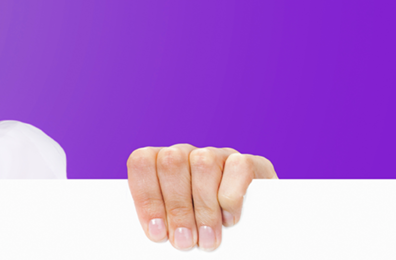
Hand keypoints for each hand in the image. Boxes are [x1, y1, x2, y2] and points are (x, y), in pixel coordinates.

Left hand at [127, 144, 275, 251]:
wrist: (253, 228)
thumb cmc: (200, 229)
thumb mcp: (177, 224)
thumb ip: (163, 221)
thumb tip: (156, 234)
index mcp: (160, 162)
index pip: (142, 162)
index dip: (147, 197)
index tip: (157, 232)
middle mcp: (187, 153)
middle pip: (171, 163)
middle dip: (177, 208)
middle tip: (185, 241)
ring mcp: (217, 154)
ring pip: (203, 163)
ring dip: (204, 208)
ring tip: (207, 239)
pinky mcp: (248, 162)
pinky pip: (238, 167)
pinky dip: (231, 197)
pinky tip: (229, 219)